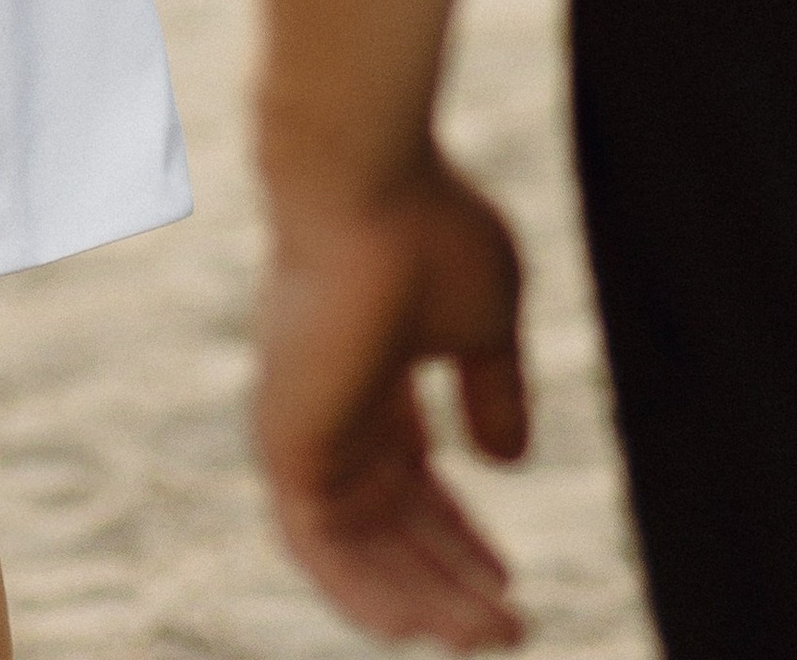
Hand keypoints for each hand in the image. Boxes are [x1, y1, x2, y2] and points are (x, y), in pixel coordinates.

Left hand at [256, 148, 530, 650]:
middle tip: (511, 629)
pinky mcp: (285, 445)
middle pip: (390, 521)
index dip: (459, 532)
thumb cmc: (428, 227)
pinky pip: (321, 548)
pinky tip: (423, 626)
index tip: (509, 578)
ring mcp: (303, 427)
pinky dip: (368, 592)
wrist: (367, 182)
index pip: (410, 477)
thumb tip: (506, 464)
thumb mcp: (487, 317)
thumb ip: (494, 390)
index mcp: (371, 371)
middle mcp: (330, 405)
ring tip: (484, 638)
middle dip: (449, 578)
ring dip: (420, 598)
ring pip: (358, 546)